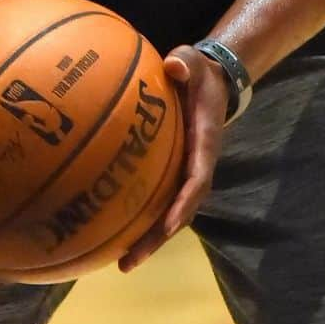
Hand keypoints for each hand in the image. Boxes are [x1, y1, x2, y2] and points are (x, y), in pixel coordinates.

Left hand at [117, 44, 228, 272]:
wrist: (212, 80)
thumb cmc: (198, 71)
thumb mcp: (194, 60)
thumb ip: (186, 62)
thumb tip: (174, 65)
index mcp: (204, 142)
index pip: (198, 178)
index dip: (183, 203)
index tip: (168, 226)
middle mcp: (196, 164)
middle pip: (181, 211)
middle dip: (158, 238)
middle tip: (128, 262)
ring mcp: (184, 170)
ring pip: (169, 212)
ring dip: (149, 238)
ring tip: (120, 263)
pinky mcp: (172, 170)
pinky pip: (157, 198)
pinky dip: (140, 218)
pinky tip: (112, 231)